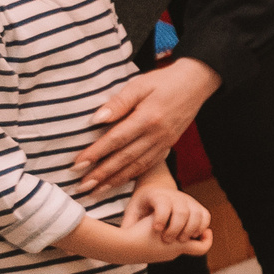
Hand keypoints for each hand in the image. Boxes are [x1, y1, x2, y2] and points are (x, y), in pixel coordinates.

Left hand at [74, 58, 220, 192]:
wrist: (196, 83)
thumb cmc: (164, 81)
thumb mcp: (139, 85)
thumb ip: (118, 102)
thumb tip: (96, 119)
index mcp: (147, 118)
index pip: (116, 140)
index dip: (95, 154)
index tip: (76, 165)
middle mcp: (157, 135)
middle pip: (125, 159)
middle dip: (102, 175)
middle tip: (82, 187)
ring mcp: (164, 142)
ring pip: (137, 166)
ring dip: (115, 181)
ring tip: (96, 191)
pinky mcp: (169, 145)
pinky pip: (149, 165)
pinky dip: (133, 176)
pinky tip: (120, 182)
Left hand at [125, 176, 212, 249]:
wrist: (157, 190)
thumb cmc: (143, 205)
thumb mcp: (133, 212)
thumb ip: (129, 224)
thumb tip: (121, 241)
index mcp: (157, 196)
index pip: (163, 205)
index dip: (161, 217)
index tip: (156, 230)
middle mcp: (176, 196)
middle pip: (182, 212)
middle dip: (176, 228)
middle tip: (166, 241)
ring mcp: (189, 200)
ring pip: (197, 214)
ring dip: (191, 229)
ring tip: (180, 241)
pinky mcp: (197, 206)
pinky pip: (205, 216)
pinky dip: (202, 227)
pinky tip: (192, 237)